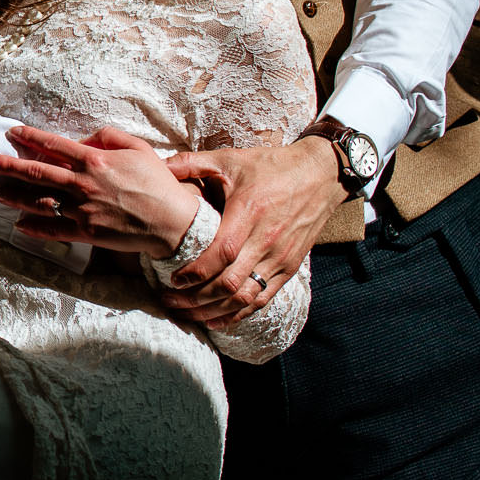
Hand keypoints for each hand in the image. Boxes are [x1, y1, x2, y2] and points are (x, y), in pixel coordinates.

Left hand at [0, 125, 202, 257]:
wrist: (173, 222)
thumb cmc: (157, 183)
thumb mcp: (137, 148)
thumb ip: (108, 137)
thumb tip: (83, 139)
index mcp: (95, 161)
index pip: (54, 145)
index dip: (30, 137)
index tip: (11, 132)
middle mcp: (84, 184)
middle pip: (38, 172)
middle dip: (8, 165)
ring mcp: (83, 210)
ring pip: (40, 201)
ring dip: (14, 196)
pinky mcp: (87, 233)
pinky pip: (54, 230)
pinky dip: (34, 228)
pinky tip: (18, 225)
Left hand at [158, 136, 341, 329]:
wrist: (321, 174)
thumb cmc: (271, 166)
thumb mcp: (230, 159)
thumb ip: (192, 164)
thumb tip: (158, 167)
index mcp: (249, 213)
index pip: (221, 253)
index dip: (196, 272)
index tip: (172, 280)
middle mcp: (266, 240)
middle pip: (230, 282)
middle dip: (196, 298)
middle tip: (170, 301)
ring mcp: (280, 257)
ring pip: (245, 296)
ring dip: (214, 311)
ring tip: (186, 314)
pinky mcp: (290, 267)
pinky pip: (263, 298)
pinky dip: (238, 313)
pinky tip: (216, 320)